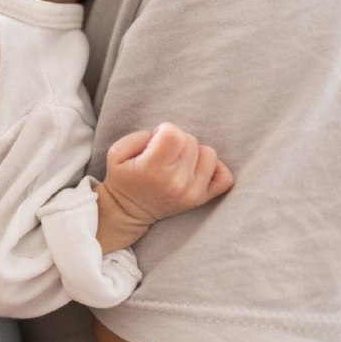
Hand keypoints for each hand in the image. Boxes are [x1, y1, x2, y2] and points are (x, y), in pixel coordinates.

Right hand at [95, 122, 233, 252]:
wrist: (128, 211)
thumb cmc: (122, 177)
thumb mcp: (116, 152)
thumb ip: (139, 136)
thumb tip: (165, 135)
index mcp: (153, 169)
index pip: (174, 134)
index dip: (164, 130)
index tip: (155, 140)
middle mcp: (176, 182)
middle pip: (190, 141)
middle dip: (176, 141)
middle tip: (163, 153)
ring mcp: (192, 192)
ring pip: (208, 153)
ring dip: (193, 153)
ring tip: (177, 161)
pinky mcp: (202, 199)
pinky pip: (225, 176)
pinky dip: (214, 168)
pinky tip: (196, 168)